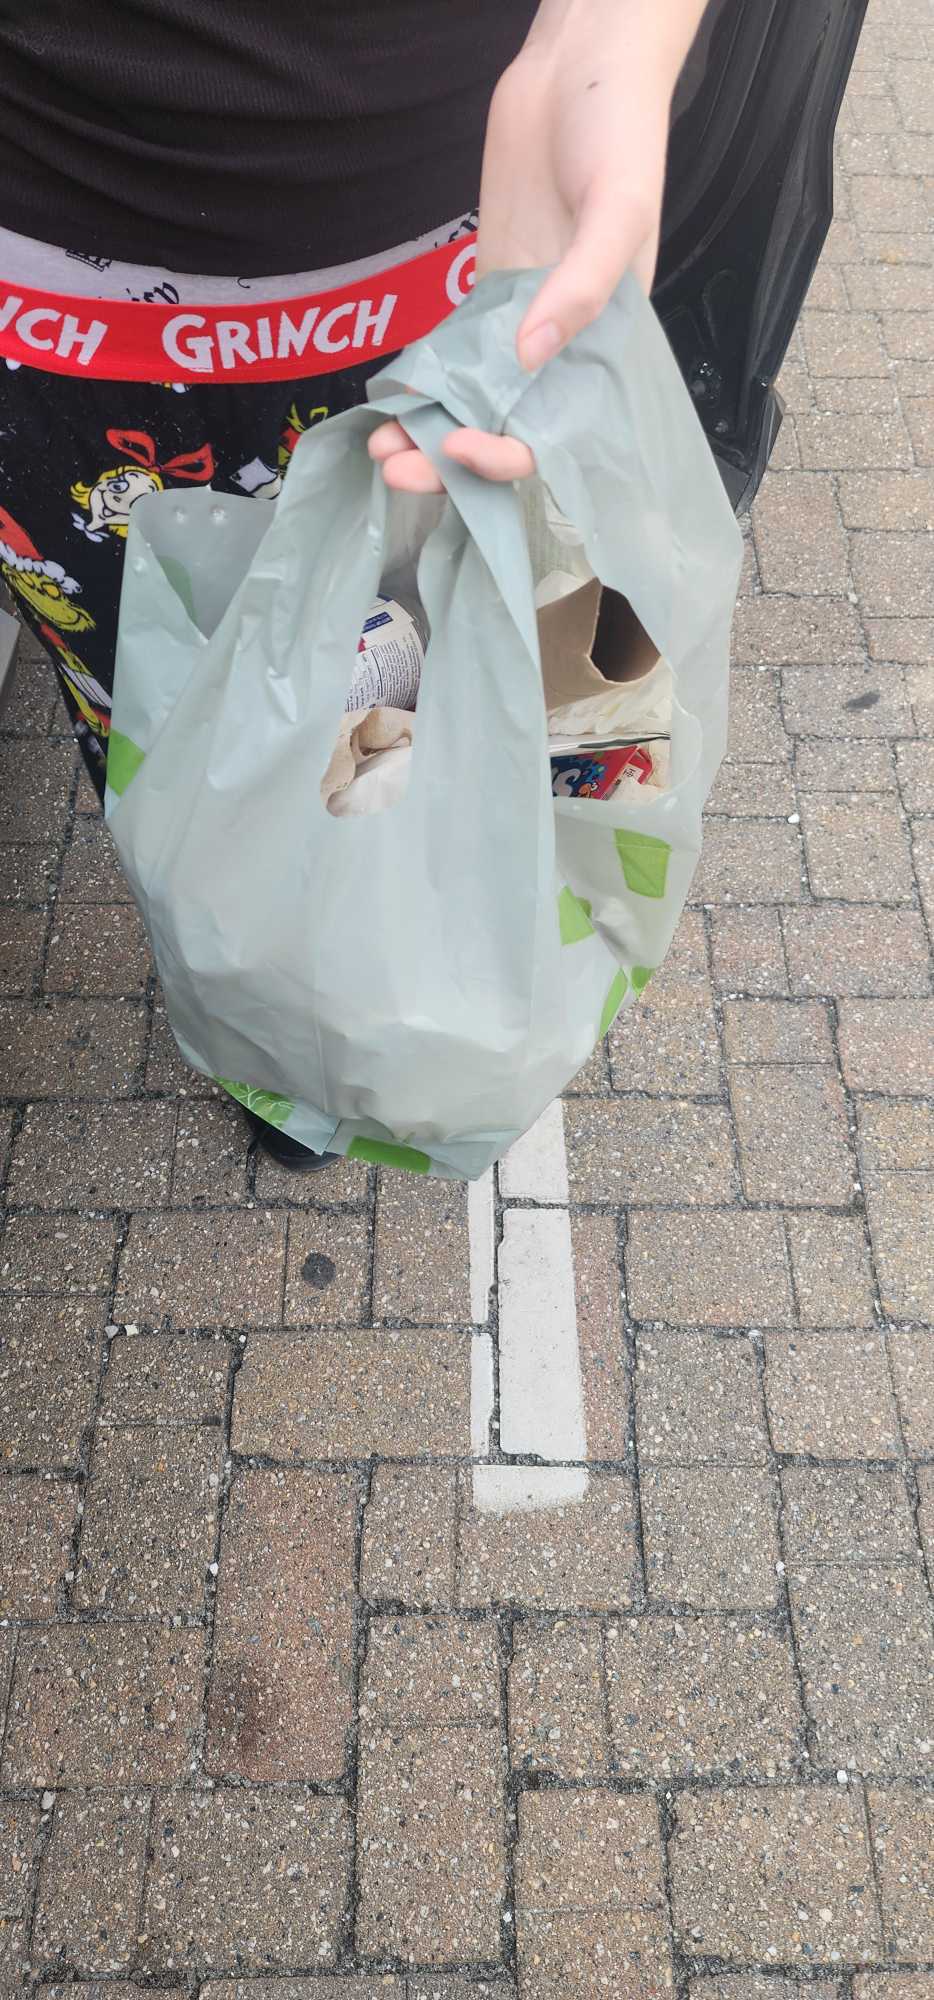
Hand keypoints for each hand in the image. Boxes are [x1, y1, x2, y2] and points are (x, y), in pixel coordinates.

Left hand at [370, 0, 706, 493]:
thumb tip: (529, 359)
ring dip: (428, 432)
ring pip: (474, 401)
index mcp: (610, 344)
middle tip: (396, 471)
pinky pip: (455, 354)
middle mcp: (566, 345)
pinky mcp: (491, 289)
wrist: (580, 64)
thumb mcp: (619, 210)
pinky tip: (389, 404)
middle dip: (451, 461)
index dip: (509, 455)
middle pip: (507, 428)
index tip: (460, 448)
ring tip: (380, 450)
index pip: (560, 432)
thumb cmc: (621, 133)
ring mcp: (524, 319)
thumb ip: (582, 287)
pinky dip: (423, 385)